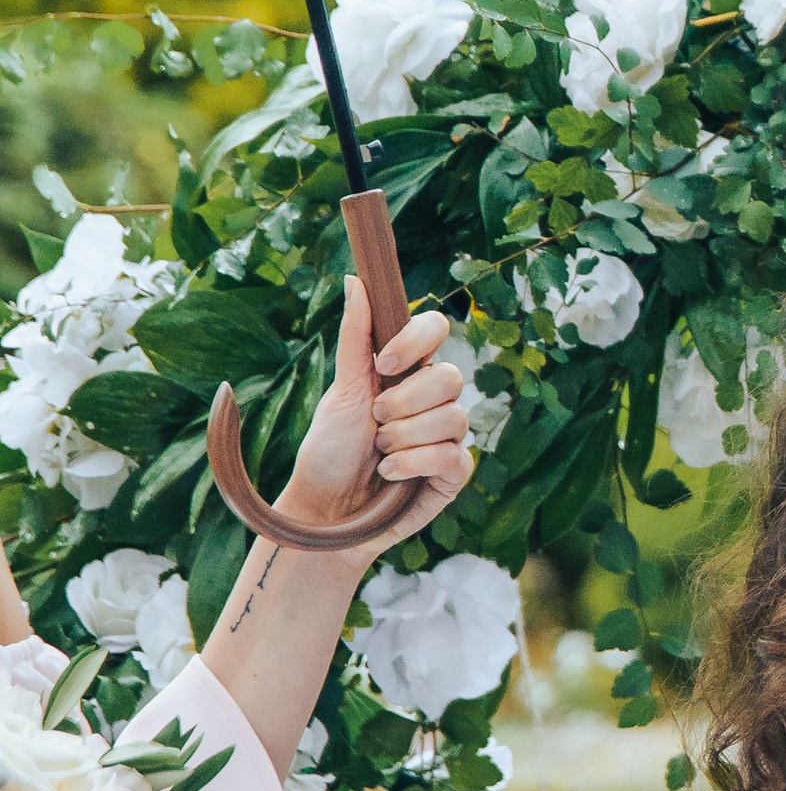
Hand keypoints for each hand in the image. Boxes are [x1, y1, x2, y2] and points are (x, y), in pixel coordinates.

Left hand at [276, 280, 473, 555]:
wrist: (326, 511)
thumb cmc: (329, 451)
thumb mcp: (341, 391)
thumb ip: (355, 337)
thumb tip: (355, 279)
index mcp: (407, 372)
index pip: (437, 329)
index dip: (417, 341)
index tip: (384, 363)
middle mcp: (432, 400)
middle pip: (450, 376)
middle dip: (404, 402)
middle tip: (375, 421)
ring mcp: (446, 436)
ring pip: (453, 418)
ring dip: (404, 438)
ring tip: (379, 454)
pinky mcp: (453, 474)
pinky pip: (454, 456)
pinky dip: (415, 464)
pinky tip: (391, 475)